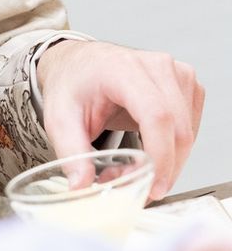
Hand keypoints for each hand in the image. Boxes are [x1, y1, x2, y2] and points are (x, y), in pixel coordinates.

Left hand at [36, 39, 203, 200]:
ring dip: (168, 161)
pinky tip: (149, 150)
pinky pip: (190, 128)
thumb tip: (81, 184)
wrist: (78, 64)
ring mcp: (174, 72)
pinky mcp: (185, 84)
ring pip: (188, 133)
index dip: (160, 156)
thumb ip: (71, 151)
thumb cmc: (71, 83)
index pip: (156, 115)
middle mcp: (155, 65)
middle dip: (162, 168)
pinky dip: (174, 149)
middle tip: (135, 184)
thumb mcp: (59, 116)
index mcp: (122, 68)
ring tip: (134, 166)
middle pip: (178, 129)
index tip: (151, 186)